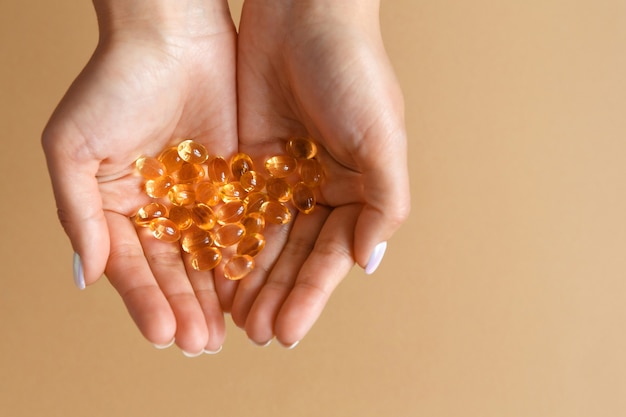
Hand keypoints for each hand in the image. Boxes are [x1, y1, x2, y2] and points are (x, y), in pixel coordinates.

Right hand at [42, 0, 236, 354]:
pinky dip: (244, 257)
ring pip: (209, 255)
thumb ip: (77, 213)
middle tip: (201, 345)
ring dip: (215, 295)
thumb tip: (85, 277)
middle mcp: (160, 207)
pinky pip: (241, 225)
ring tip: (226, 331)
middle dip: (185, 308)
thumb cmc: (114, 82)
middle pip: (172, 270)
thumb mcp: (74, 147)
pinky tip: (250, 287)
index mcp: (118, 205)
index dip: (145, 302)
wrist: (172, 31)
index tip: (163, 335)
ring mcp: (199, 195)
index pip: (132, 266)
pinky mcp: (236, 178)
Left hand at [226, 0, 410, 346]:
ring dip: (251, 279)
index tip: (288, 332)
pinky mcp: (249, 159)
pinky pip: (236, 208)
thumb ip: (384, 203)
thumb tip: (367, 264)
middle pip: (297, 254)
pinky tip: (214, 273)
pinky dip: (228, 240)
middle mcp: (322, 188)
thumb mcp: (383, 139)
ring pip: (265, 238)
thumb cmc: (354, 71)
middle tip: (255, 335)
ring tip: (234, 318)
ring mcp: (283, 176)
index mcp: (358, 188)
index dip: (311, 295)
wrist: (304, 12)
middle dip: (278, 295)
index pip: (333, 254)